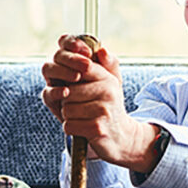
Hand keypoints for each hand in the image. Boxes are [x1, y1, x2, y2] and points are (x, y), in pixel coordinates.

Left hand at [41, 35, 157, 172]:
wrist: (121, 137)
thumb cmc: (107, 107)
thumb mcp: (108, 84)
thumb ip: (103, 64)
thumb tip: (102, 50)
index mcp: (108, 78)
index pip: (83, 66)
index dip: (69, 72)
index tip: (70, 83)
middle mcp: (108, 91)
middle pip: (68, 91)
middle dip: (67, 101)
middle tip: (78, 106)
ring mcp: (103, 110)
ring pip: (66, 109)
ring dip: (69, 116)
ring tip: (82, 117)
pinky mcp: (97, 128)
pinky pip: (69, 125)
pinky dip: (71, 128)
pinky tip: (82, 128)